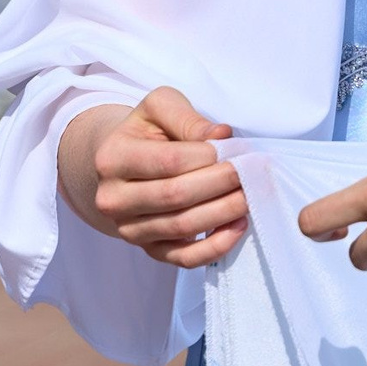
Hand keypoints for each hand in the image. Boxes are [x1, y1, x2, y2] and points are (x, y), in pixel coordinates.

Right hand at [60, 87, 246, 268]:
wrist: (126, 162)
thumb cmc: (149, 131)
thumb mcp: (161, 107)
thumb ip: (188, 118)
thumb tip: (222, 135)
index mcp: (113, 158)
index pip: (170, 162)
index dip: (209, 157)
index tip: (238, 149)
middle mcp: (112, 199)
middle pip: (176, 196)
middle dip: (221, 184)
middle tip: (253, 172)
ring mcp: (128, 229)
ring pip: (181, 227)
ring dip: (223, 212)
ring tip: (251, 195)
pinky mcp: (147, 249)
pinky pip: (182, 258)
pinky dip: (214, 247)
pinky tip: (238, 226)